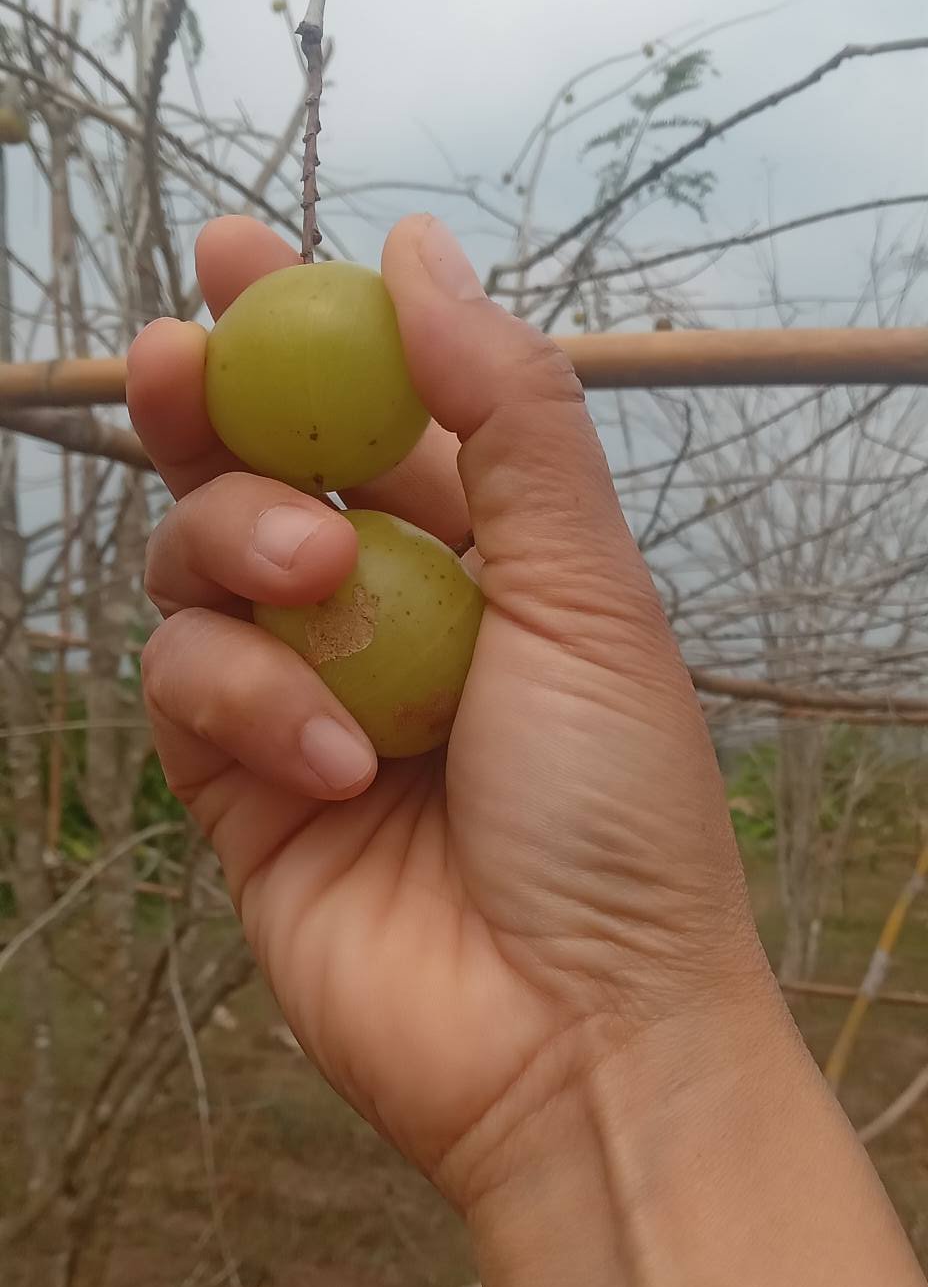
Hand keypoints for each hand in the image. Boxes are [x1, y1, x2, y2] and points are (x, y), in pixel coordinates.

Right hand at [128, 214, 765, 1206]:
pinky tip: (336, 759)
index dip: (299, 327)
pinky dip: (247, 700)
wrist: (578, 1033)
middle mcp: (383, 617)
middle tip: (175, 360)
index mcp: (481, 557)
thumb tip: (419, 253)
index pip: (369, 412)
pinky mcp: (239, 793)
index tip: (238, 253)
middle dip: (208, 408)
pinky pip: (186, 690)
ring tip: (321, 580)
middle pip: (254, 471)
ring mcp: (302, 702)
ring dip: (241, 548)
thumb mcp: (586, 588)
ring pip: (199, 565)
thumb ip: (506, 418)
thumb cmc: (618, 814)